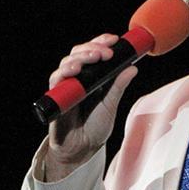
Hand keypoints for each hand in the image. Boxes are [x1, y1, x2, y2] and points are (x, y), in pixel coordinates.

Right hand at [44, 33, 137, 180]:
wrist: (81, 150)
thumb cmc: (95, 127)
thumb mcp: (111, 104)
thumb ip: (118, 86)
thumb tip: (132, 68)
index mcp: (92, 76)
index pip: (94, 52)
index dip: (101, 42)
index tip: (114, 39)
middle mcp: (78, 78)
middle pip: (79, 53)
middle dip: (92, 48)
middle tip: (106, 51)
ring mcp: (66, 86)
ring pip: (67, 62)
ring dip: (80, 57)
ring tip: (93, 57)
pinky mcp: (56, 97)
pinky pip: (56, 80)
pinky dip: (64, 72)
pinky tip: (74, 70)